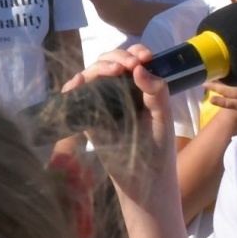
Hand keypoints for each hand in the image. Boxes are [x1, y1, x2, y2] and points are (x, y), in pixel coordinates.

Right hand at [62, 46, 176, 197]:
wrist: (145, 185)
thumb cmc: (159, 153)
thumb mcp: (164, 120)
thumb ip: (157, 93)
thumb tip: (140, 68)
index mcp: (141, 90)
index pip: (134, 61)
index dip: (136, 52)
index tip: (144, 57)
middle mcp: (121, 94)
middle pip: (110, 63)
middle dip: (117, 57)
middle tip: (128, 65)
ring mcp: (103, 106)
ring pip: (92, 77)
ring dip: (98, 67)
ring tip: (112, 71)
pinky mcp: (89, 121)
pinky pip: (76, 100)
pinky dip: (72, 88)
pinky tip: (78, 83)